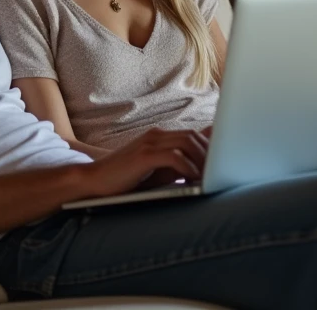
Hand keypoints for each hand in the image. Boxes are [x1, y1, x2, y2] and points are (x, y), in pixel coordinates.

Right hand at [79, 129, 209, 197]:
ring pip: (187, 143)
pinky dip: (187, 167)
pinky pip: (173, 156)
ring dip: (202, 161)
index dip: (211, 148)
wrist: (94, 181)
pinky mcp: (143, 155)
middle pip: (195, 136)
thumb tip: (205, 162)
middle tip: (219, 174)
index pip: (195, 135)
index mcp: (160, 136)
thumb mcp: (157, 171)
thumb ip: (179, 163)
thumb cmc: (127, 180)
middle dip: (210, 155)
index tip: (222, 164)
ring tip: (208, 178)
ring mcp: (149, 143)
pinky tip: (192, 179)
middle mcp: (156, 135)